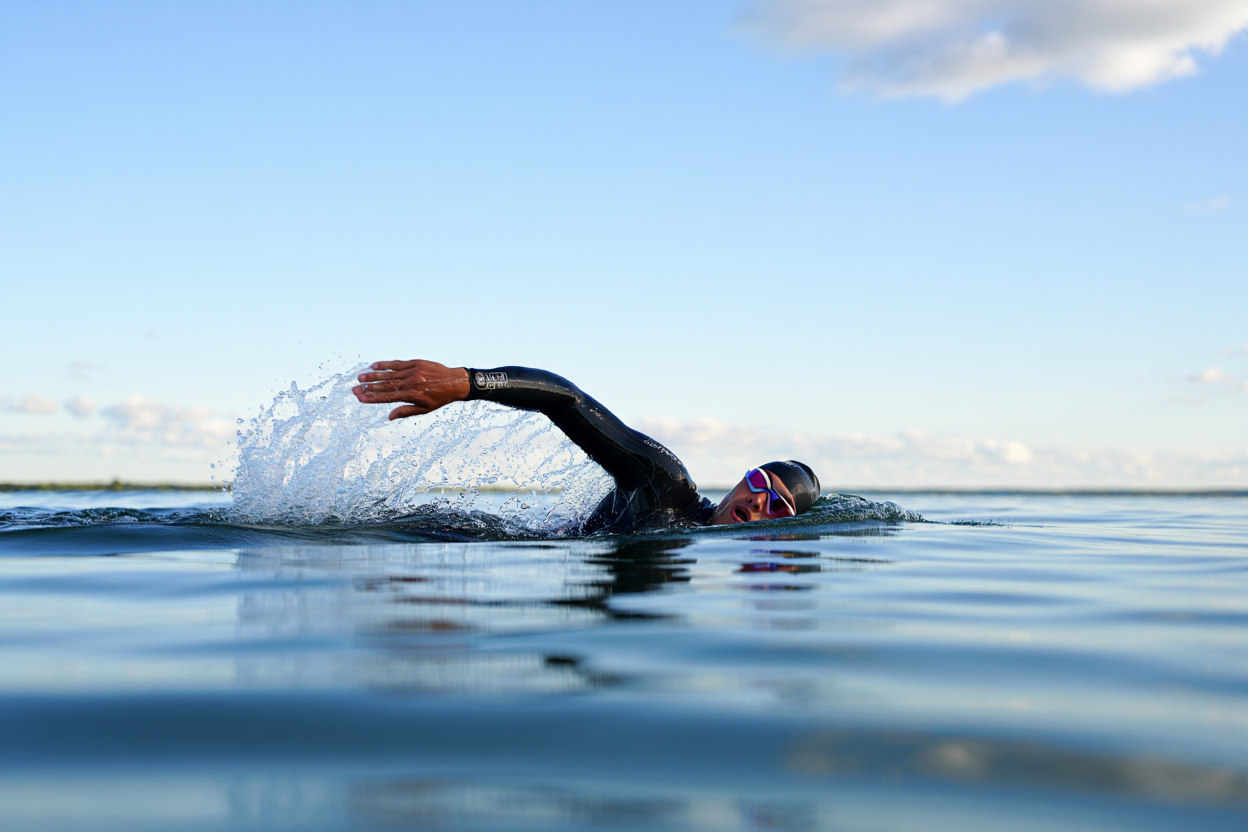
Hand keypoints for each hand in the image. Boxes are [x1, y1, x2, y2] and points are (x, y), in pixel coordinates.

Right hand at [352, 360, 470, 419]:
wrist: (455, 382)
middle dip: (368, 388)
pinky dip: (385, 364)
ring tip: (360, 377)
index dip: (373, 398)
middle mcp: (411, 382)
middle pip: (385, 385)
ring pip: (389, 374)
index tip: (360, 398)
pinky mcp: (416, 362)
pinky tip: (374, 365)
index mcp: (412, 395)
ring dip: (373, 375)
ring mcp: (413, 371)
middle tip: (354, 389)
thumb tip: (389, 417)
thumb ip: (406, 411)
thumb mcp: (424, 409)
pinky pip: (397, 363)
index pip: (388, 397)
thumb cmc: (439, 398)